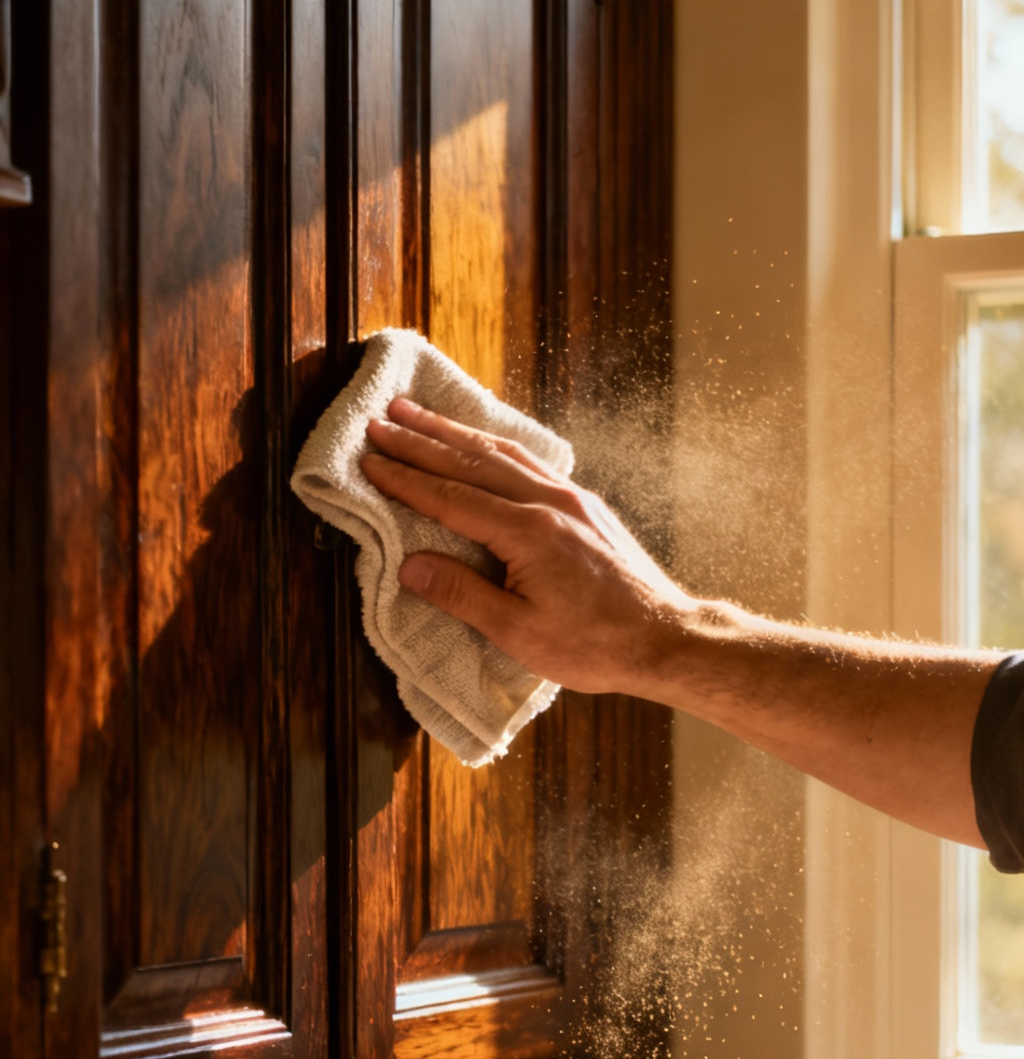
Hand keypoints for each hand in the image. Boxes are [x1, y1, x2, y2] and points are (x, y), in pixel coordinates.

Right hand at [361, 397, 690, 696]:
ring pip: (502, 453)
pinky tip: (480, 441)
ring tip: (417, 414)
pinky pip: (528, 462)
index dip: (406, 478)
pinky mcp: (583, 505)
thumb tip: (410, 566)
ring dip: (454, 432)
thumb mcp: (519, 632)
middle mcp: (548, 502)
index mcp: (528, 532)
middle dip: (421, 439)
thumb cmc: (595, 645)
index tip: (370, 460)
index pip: (450, 497)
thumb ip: (462, 595)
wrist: (664, 638)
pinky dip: (494, 445)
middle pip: (472, 461)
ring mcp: (570, 498)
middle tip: (380, 420)